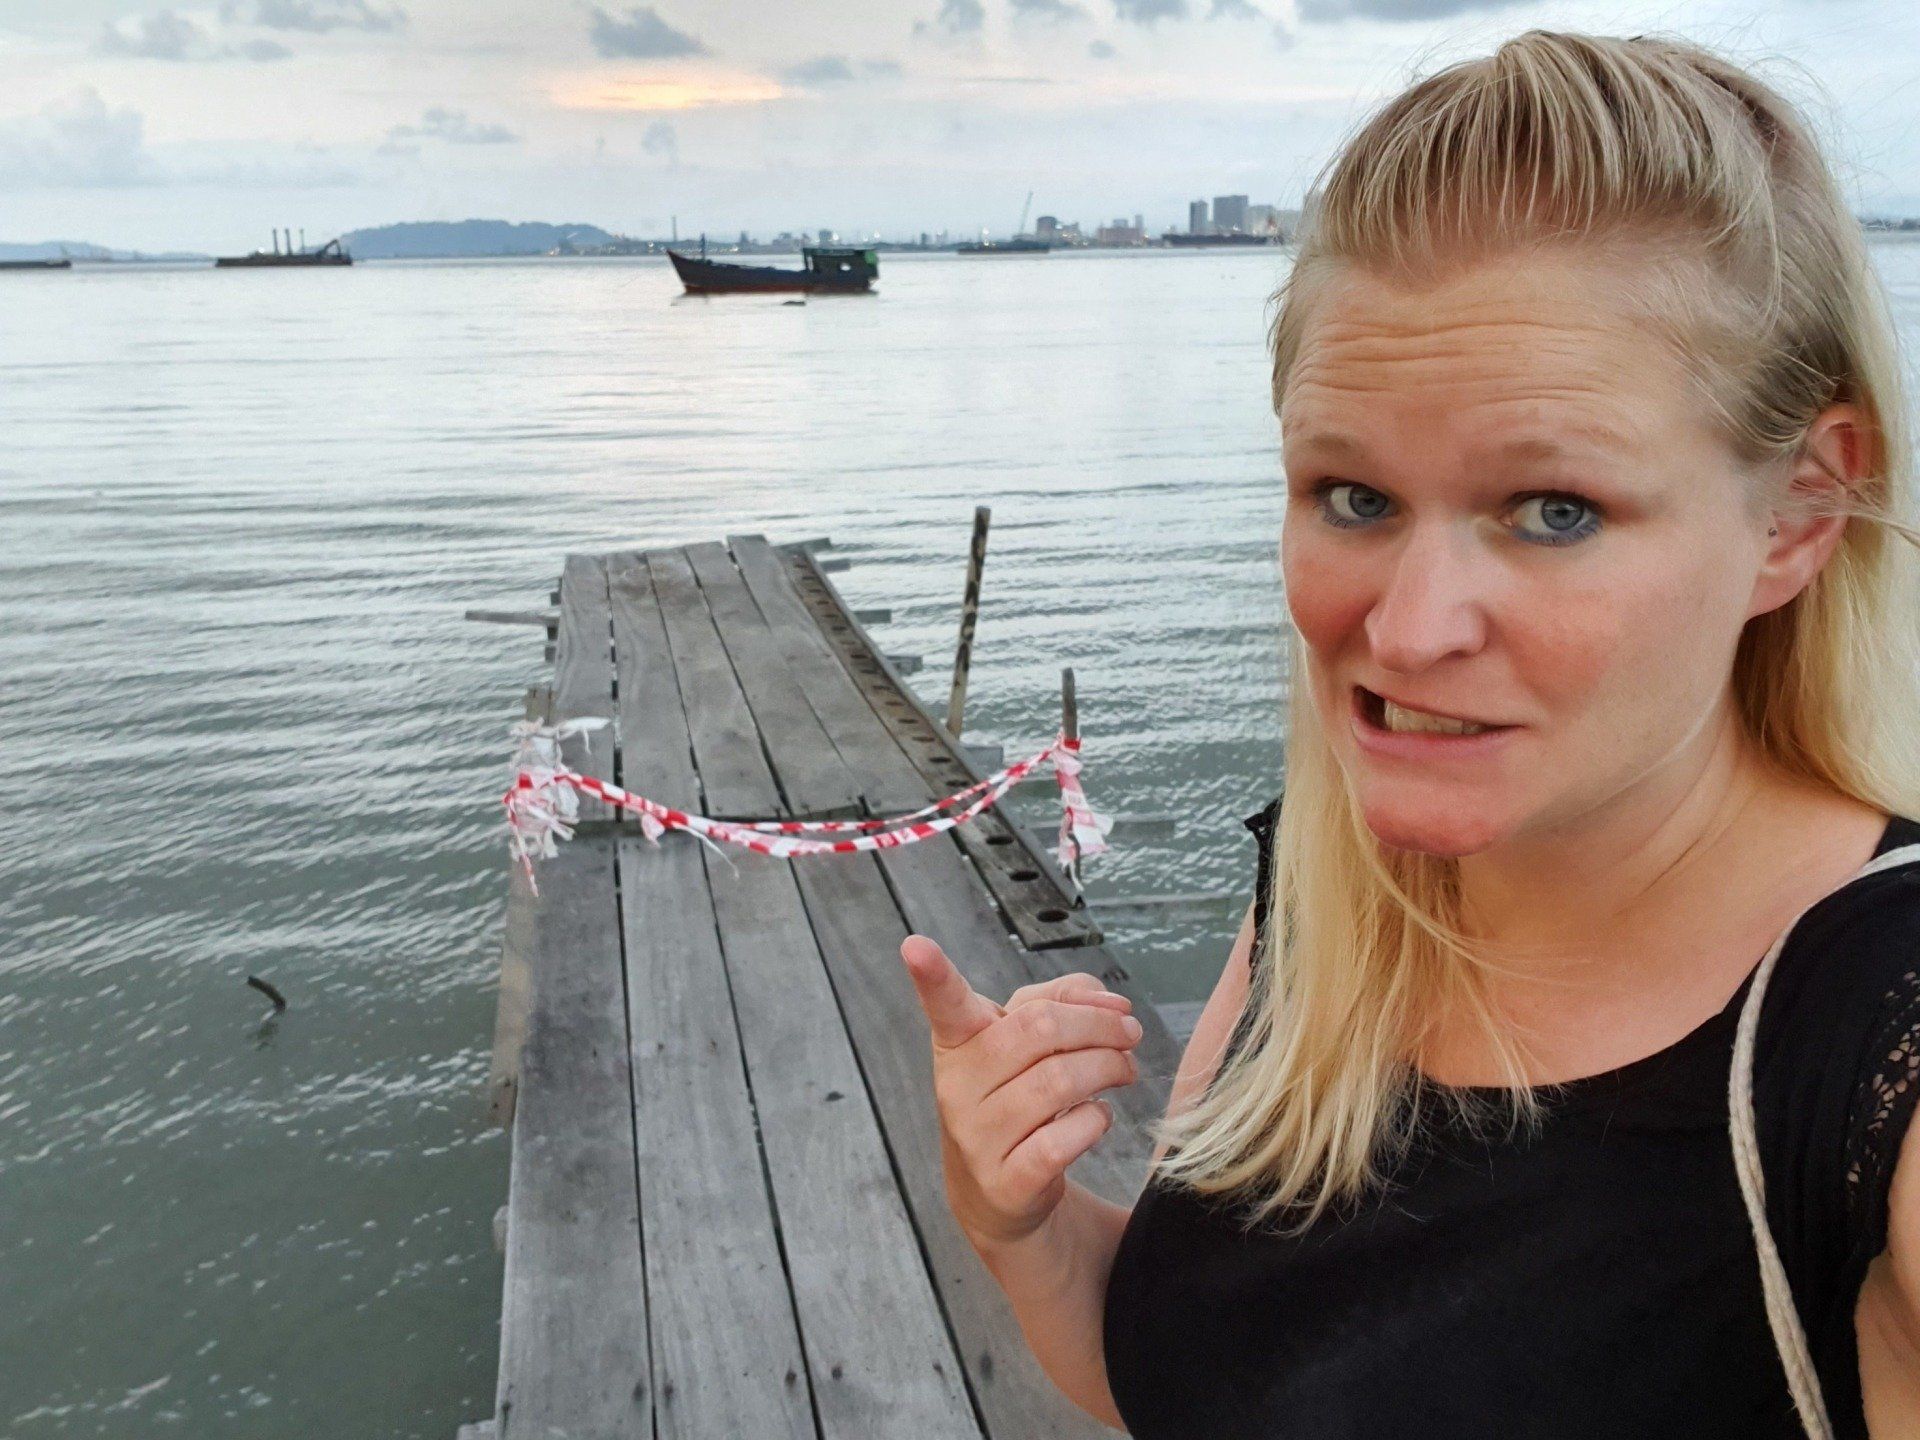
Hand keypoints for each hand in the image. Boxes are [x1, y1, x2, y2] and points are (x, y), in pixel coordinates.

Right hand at [899, 933, 1143, 1248]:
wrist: (998, 1193)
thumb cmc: (1016, 1095)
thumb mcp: (1027, 1040)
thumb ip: (1065, 1000)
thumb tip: (1113, 1005)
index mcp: (960, 1041)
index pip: (945, 1003)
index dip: (931, 975)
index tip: (915, 946)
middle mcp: (959, 1086)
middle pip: (1039, 1030)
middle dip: (1099, 1026)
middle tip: (1129, 1033)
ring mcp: (978, 1137)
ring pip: (1058, 1082)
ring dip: (1109, 1068)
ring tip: (1124, 1070)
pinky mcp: (1006, 1181)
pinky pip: (1064, 1139)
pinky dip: (1096, 1120)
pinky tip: (1099, 1116)